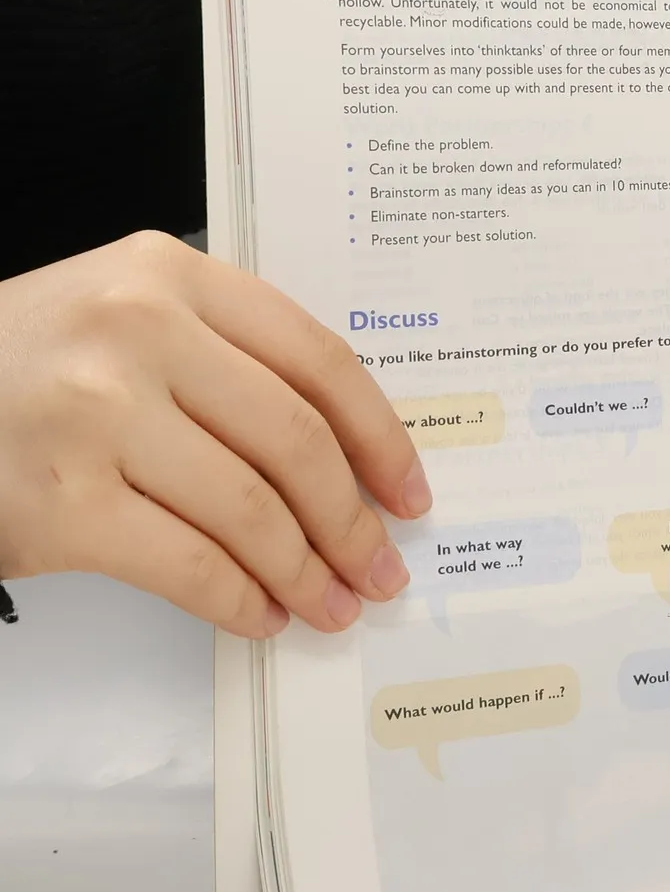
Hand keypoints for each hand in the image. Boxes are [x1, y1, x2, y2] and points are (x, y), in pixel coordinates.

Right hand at [0, 234, 429, 636]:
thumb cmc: (26, 362)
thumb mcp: (127, 315)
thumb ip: (230, 357)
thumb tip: (350, 461)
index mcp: (172, 276)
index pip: (319, 361)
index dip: (382, 438)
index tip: (409, 493)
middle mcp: (139, 333)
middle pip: (296, 442)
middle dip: (353, 521)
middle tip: (380, 568)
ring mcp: (97, 417)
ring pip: (251, 511)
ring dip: (306, 572)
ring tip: (331, 605)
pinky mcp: (62, 503)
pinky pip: (190, 564)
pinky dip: (240, 600)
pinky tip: (262, 616)